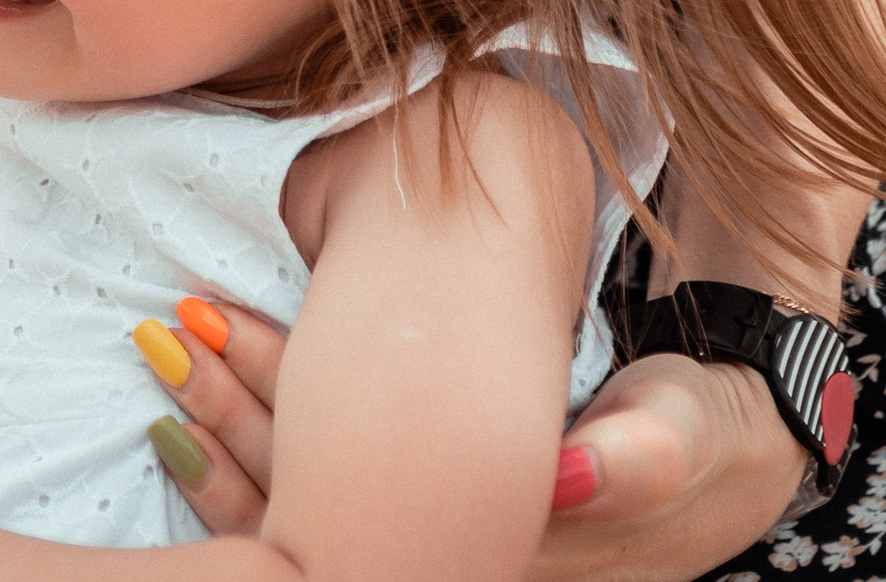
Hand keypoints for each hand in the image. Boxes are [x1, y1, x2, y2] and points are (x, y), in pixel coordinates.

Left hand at [149, 301, 805, 580]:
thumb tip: (565, 477)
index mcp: (506, 549)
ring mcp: (431, 555)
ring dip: (224, 432)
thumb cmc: (701, 430)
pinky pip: (313, 506)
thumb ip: (636, 458)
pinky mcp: (427, 532)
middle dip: (227, 421)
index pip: (354, 495)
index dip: (276, 416)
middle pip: (303, 511)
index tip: (218, 327)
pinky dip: (250, 452)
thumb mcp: (686, 434)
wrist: (722, 451)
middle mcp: (452, 564)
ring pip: (293, 510)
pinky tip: (185, 409)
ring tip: (163, 348)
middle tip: (166, 332)